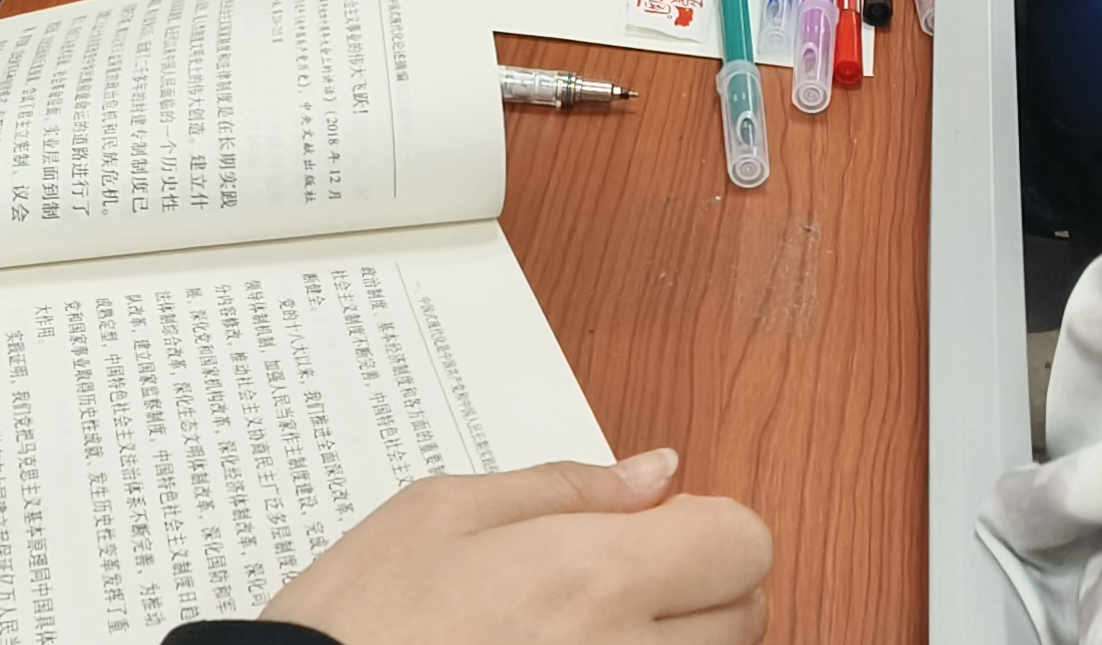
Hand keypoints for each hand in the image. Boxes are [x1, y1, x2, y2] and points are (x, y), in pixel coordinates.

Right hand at [262, 450, 771, 644]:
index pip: (743, 541)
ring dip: (676, 641)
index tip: (660, 529)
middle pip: (746, 615)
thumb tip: (654, 472)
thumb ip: (566, 486)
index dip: (708, 525)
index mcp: (595, 576)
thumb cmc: (355, 619)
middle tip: (618, 580)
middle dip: (701, 587)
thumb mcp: (444, 509)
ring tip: (585, 628)